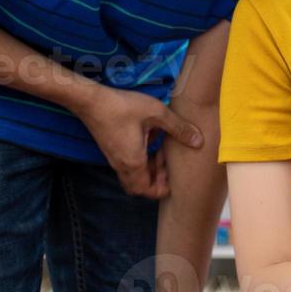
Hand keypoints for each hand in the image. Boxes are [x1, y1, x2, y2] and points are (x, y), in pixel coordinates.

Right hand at [74, 84, 202, 197]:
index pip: (147, 191)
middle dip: (157, 180)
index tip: (175, 176)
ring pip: (133, 176)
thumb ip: (178, 128)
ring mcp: (114, 158)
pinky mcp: (111, 150)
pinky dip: (141, 161)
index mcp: (133, 162)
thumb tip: (199, 142)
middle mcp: (122, 165)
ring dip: (149, 170)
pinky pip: (128, 165)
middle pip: (140, 186)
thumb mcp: (157, 114)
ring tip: (163, 152)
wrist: (91, 100)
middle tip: (170, 164)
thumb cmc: (124, 107)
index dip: (163, 189)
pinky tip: (150, 140)